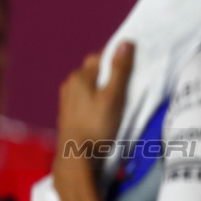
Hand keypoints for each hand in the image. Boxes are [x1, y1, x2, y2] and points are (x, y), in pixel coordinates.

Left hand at [53, 42, 134, 200]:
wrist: (77, 157)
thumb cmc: (98, 126)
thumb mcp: (114, 97)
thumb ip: (120, 70)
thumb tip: (126, 43)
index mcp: (80, 77)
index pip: (100, 57)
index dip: (116, 61)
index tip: (132, 71)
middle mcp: (70, 84)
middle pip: (94, 71)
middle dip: (109, 75)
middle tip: (128, 88)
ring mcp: (67, 100)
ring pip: (89, 86)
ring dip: (103, 89)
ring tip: (119, 102)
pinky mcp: (69, 114)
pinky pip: (85, 99)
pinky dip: (96, 101)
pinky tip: (105, 113)